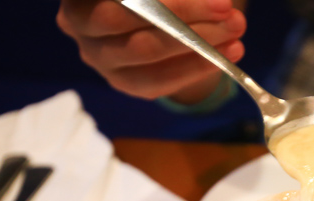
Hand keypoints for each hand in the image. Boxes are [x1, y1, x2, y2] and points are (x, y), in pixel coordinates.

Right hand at [57, 0, 245, 102]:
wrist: (151, 13)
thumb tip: (214, 1)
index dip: (173, 1)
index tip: (218, 0)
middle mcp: (78, 22)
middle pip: (131, 20)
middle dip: (186, 16)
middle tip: (230, 14)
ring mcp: (97, 56)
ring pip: (146, 52)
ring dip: (197, 43)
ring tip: (235, 33)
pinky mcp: (120, 81)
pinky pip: (156, 81)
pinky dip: (195, 67)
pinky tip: (226, 56)